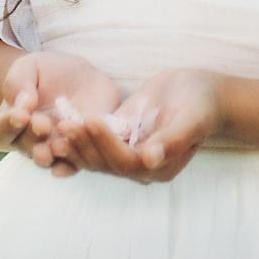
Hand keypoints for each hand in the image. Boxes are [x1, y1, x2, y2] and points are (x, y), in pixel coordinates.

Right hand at [0, 50, 120, 176]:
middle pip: (25, 146)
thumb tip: (22, 104)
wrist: (82, 77)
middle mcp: (29, 140)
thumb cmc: (48, 72)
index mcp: (12, 120)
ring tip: (58, 144)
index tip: (21, 115)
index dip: (8, 124)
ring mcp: (53, 148)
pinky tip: (74, 160)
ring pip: (48, 160)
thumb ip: (18, 83)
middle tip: (42, 124)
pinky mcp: (77, 151)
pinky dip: (72, 165)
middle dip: (33, 136)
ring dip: (52, 155)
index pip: (1, 128)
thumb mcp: (29, 67)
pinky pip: (73, 164)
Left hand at [50, 68, 223, 184]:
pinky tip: (60, 122)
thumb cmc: (201, 103)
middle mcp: (141, 166)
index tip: (89, 120)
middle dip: (84, 144)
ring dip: (77, 143)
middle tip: (63, 124)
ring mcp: (129, 152)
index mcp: (159, 167)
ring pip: (96, 156)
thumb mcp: (192, 118)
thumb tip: (150, 159)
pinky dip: (79, 134)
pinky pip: (97, 141)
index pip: (125, 162)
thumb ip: (174, 140)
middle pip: (106, 163)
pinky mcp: (121, 136)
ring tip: (56, 125)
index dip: (105, 144)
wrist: (202, 91)